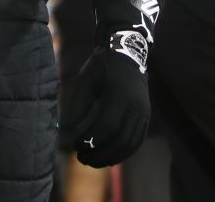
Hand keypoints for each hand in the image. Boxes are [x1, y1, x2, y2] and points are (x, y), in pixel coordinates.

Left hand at [61, 28, 151, 166]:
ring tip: (92, 161)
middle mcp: (135, 105)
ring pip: (130, 144)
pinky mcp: (146, 117)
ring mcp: (144, 112)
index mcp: (119, 94)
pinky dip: (123, 153)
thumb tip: (68, 131)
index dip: (91, 139)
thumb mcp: (86, 79)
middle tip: (81, 158)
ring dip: (111, 157)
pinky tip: (108, 157)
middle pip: (119, 139)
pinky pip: (137, 141)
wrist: (128, 54)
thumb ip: (77, 105)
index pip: (107, 125)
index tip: (75, 145)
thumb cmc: (102, 67)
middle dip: (99, 153)